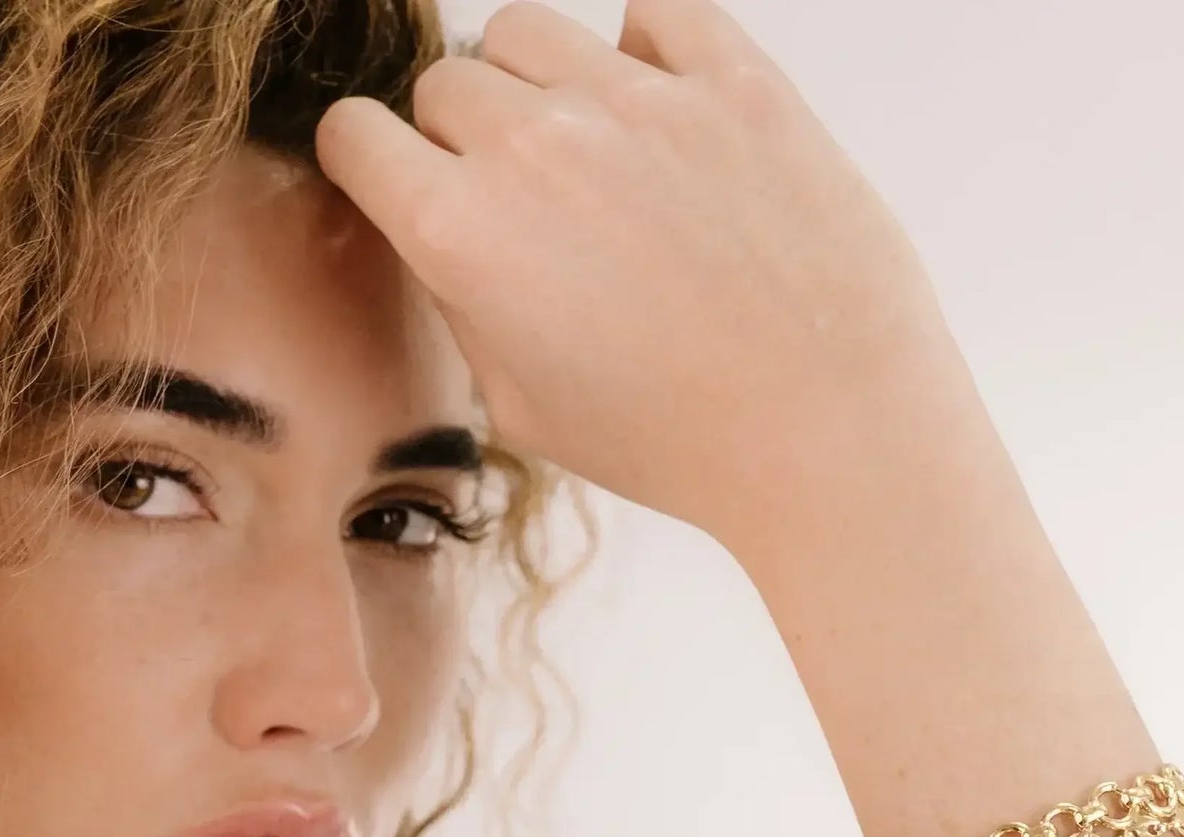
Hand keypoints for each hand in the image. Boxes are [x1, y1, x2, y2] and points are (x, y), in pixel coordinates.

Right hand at [315, 0, 950, 547]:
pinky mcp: (736, 82)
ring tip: (584, 153)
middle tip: (516, 202)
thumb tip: (446, 235)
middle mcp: (537, 146)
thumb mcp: (527, 411)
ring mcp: (640, 101)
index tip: (398, 184)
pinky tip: (662, 109)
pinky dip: (645, 45)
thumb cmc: (676, 445)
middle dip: (458, 137)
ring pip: (529, 30)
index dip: (370, 165)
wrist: (827, 432)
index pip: (356, 136)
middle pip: (444, 82)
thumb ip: (463, 305)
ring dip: (535, 82)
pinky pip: (657, 11)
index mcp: (465, 234)